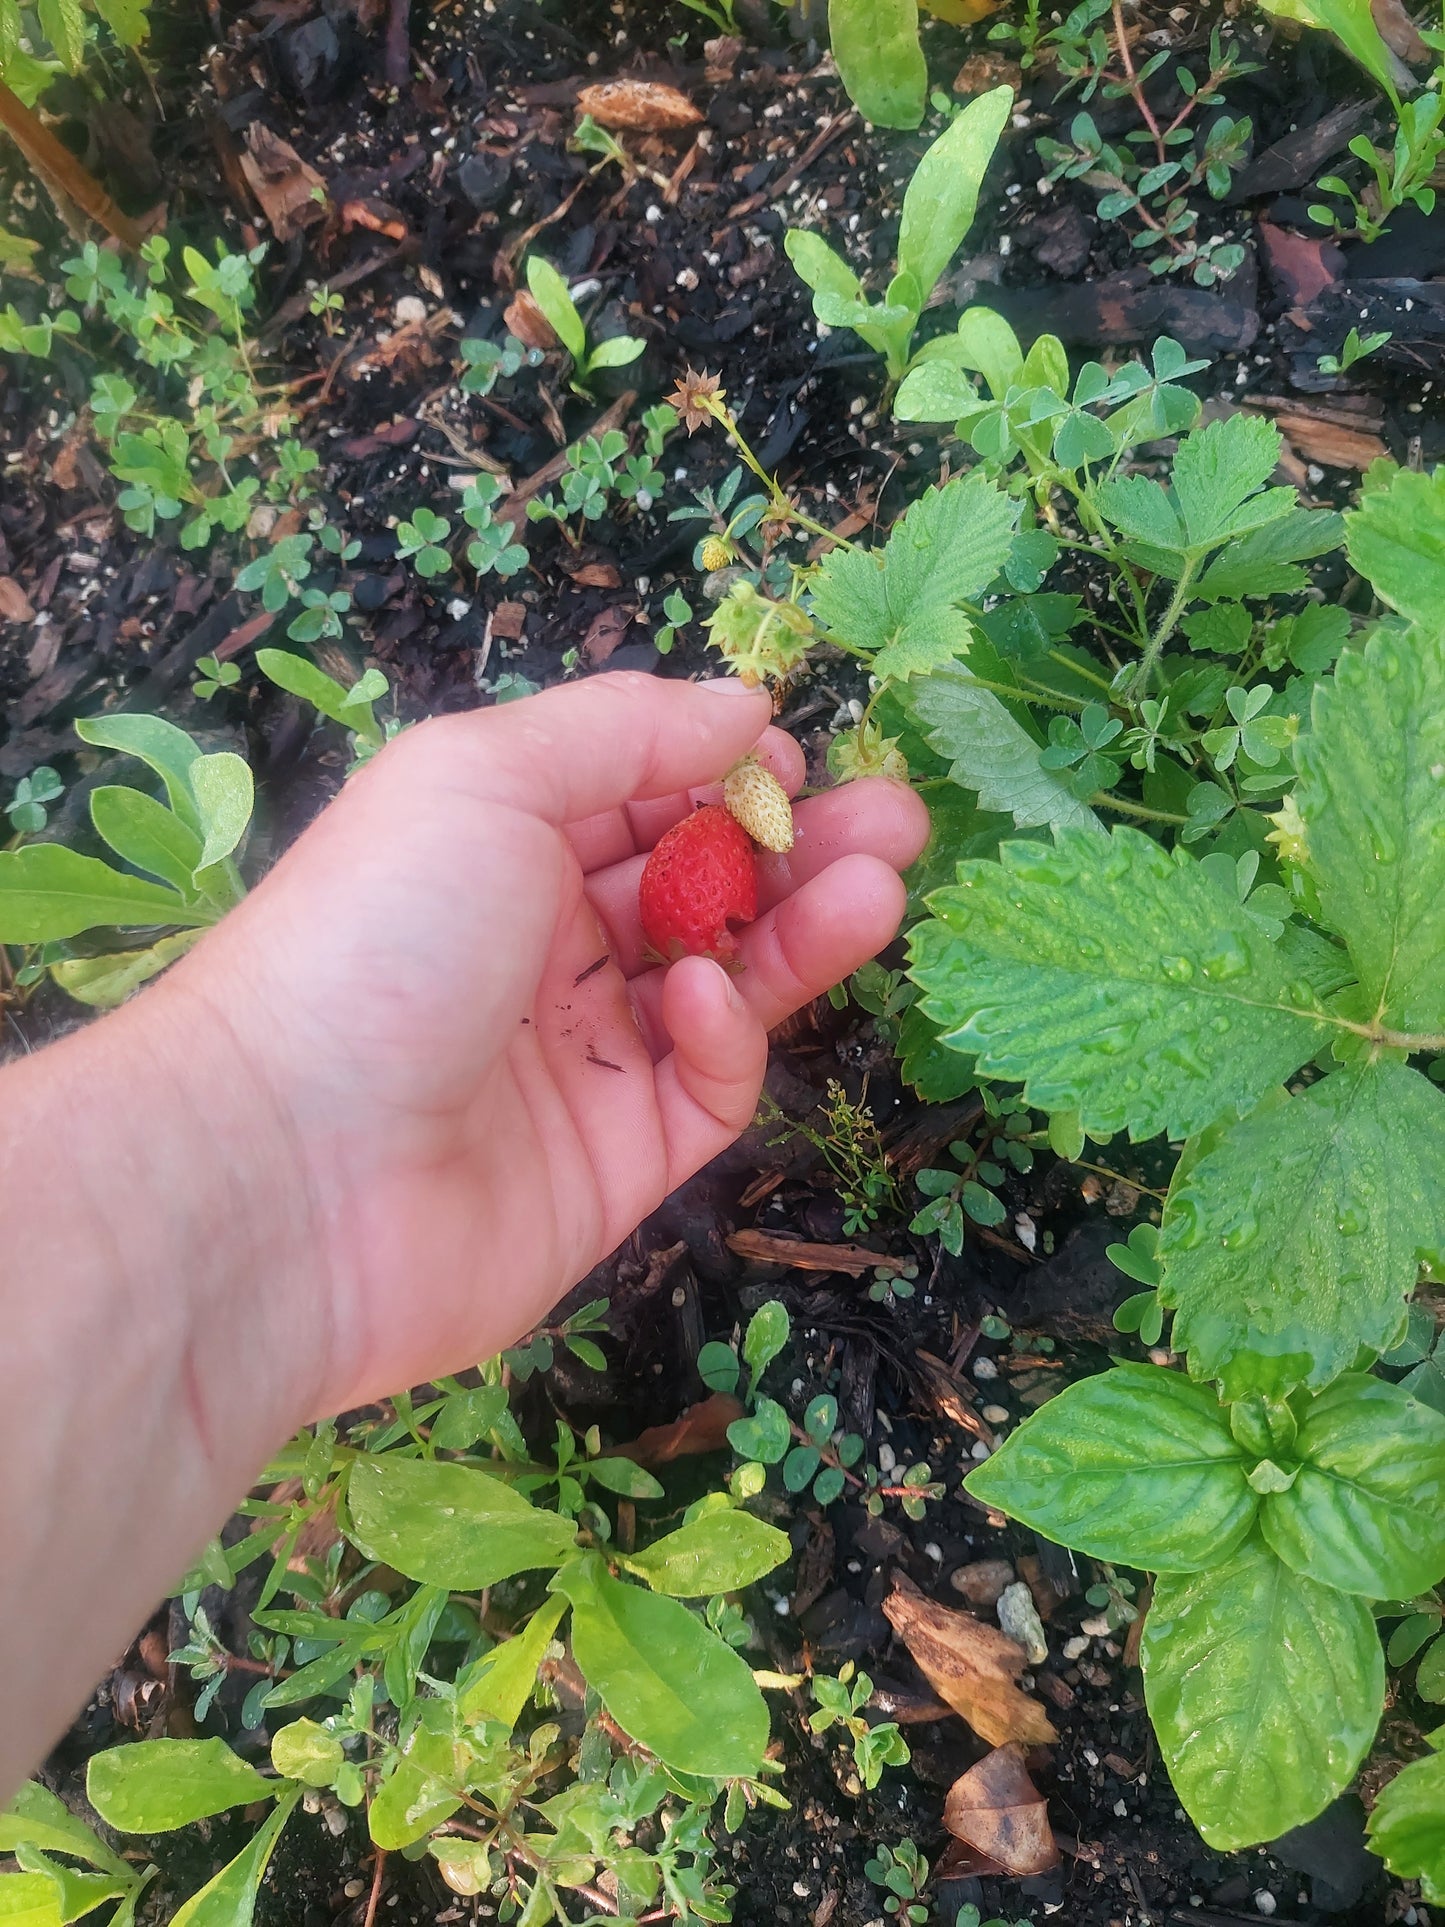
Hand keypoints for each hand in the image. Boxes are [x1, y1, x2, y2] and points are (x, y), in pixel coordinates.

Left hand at [176, 672, 928, 1414]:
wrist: (287, 1177)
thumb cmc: (376, 938)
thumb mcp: (482, 777)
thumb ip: (621, 731)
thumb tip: (744, 707)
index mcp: (498, 848)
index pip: (643, 796)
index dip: (724, 770)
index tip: (795, 754)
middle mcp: (543, 949)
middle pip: (701, 886)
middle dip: (801, 845)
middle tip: (898, 820)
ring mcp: (585, 1059)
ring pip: (728, 981)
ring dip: (805, 928)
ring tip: (884, 883)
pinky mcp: (619, 1163)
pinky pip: (705, 1085)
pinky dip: (724, 1033)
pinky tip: (709, 995)